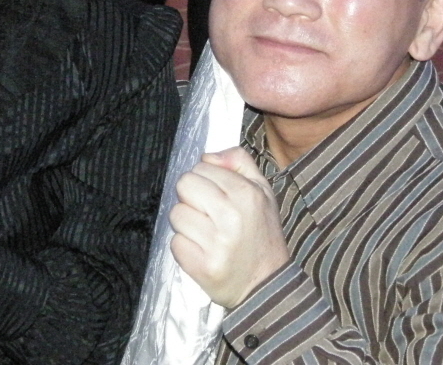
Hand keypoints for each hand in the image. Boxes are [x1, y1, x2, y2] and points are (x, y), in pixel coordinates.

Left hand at [169, 148, 289, 308]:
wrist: (267, 285)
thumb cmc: (262, 233)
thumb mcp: (262, 190)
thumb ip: (239, 161)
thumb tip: (207, 156)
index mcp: (246, 193)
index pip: (201, 168)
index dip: (204, 180)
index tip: (215, 195)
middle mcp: (231, 216)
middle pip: (184, 185)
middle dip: (191, 197)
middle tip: (206, 213)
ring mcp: (216, 243)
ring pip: (176, 214)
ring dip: (187, 223)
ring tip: (206, 234)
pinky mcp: (202, 267)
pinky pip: (175, 243)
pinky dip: (185, 247)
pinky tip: (202, 251)